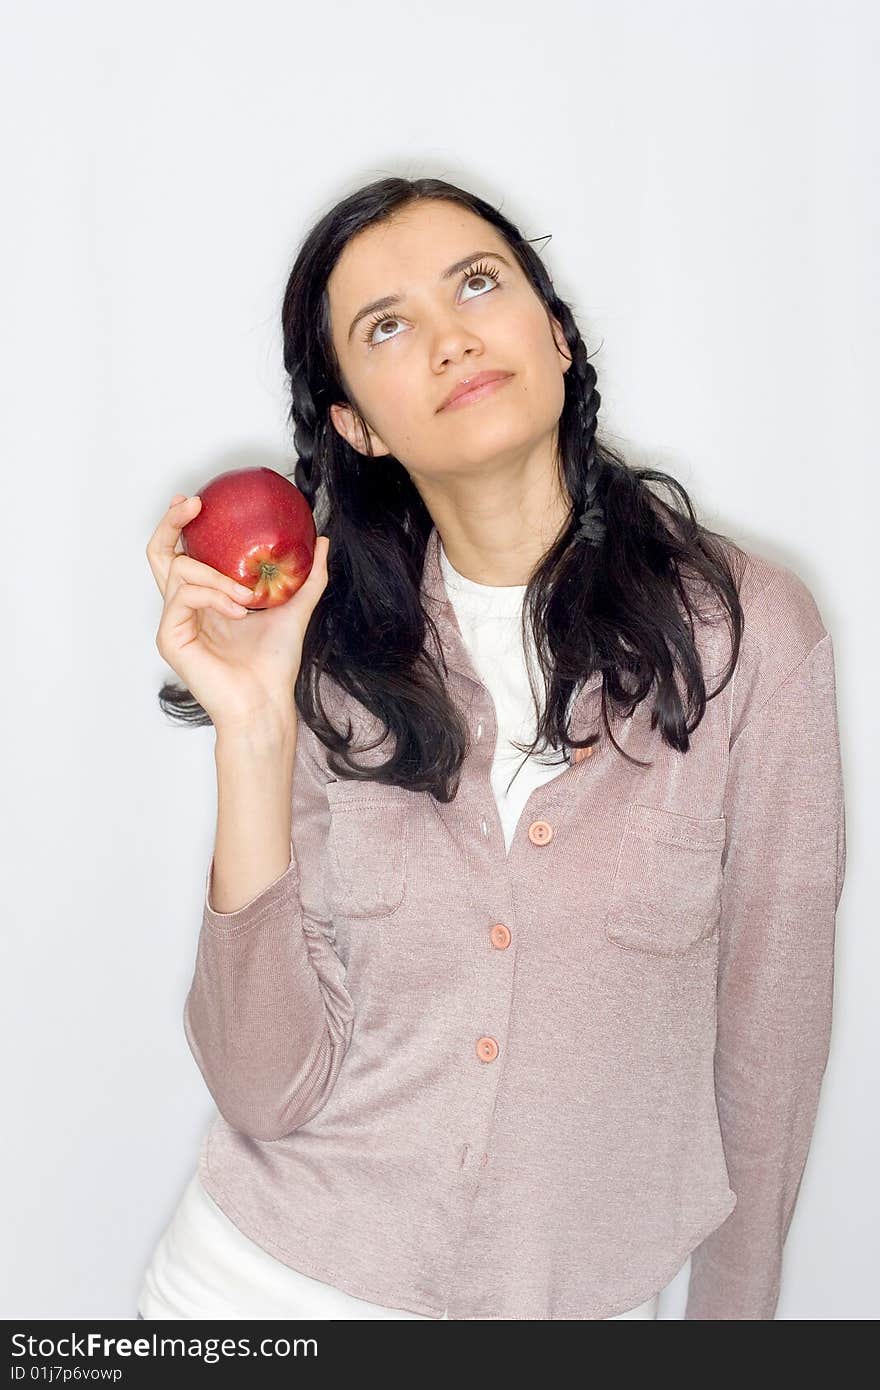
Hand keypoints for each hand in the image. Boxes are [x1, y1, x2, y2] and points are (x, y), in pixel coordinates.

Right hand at [146, 493, 328, 734]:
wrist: (267, 701)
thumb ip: (308, 576)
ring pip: (179, 570)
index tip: (199, 502)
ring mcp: (174, 622)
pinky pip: (183, 596)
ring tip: (246, 595)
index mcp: (205, 599)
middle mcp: (184, 607)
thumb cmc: (275, 664)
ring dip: (216, 575)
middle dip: (172, 522)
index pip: (183, 553)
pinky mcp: (170, 637)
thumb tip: (323, 540)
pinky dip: (213, 596)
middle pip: (159, 553)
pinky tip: (237, 610)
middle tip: (193, 505)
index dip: (181, 524)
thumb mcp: (296, 608)